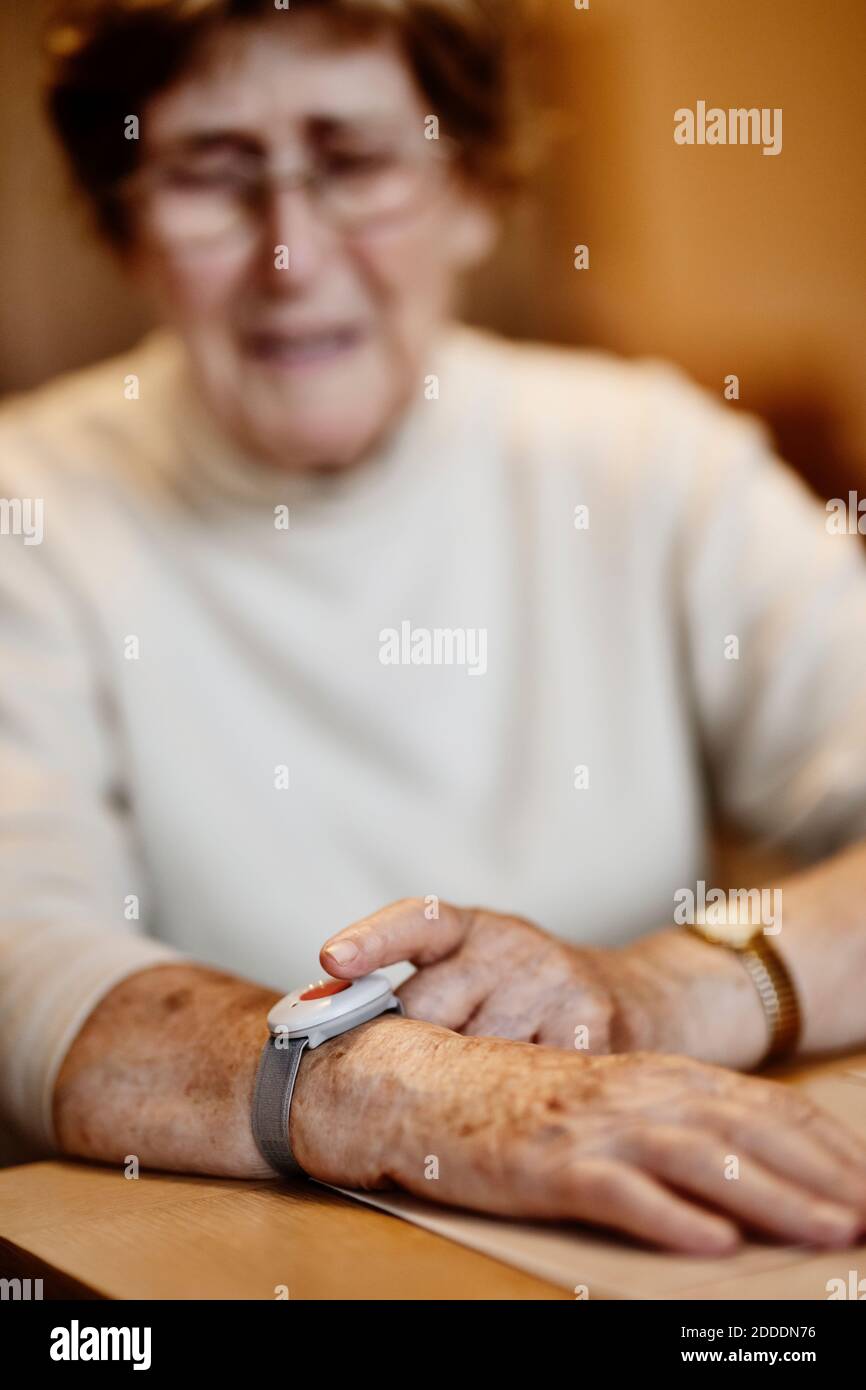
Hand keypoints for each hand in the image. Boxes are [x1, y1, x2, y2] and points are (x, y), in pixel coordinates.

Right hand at [291, 1014, 865, 1253]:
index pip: (754, 1106)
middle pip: (743, 1130)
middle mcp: (626, 1091)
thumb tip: (743, 1175)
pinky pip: (616, 1190)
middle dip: (818, 1174)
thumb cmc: (504, 1097)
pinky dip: (668, 1215)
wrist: (409, 1080)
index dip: (818, 1145)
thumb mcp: (596, 1102)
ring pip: (697, 1159)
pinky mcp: (543, 1158)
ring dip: (771, 1197)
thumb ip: (663, 1123)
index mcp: (646, 1075)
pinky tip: (713, 1243)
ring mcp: (586, 1122)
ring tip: (827, 1231)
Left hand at [320, 900, 768, 1068]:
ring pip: (478, 1052)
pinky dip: (510, 1106)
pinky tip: (508, 1114)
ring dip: (461, 1088)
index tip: (331, 958)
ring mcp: (555, 981)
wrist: (641, 999)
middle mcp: (513, 945)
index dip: (372, 938)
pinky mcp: (592, 1024)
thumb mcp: (479, 972)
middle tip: (387, 1087)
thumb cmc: (529, 996)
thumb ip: (423, 994)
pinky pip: (529, 1079)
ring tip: (463, 1105)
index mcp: (474, 927)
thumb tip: (334, 1036)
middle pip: (433, 1008)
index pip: (418, 919)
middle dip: (408, 1051)